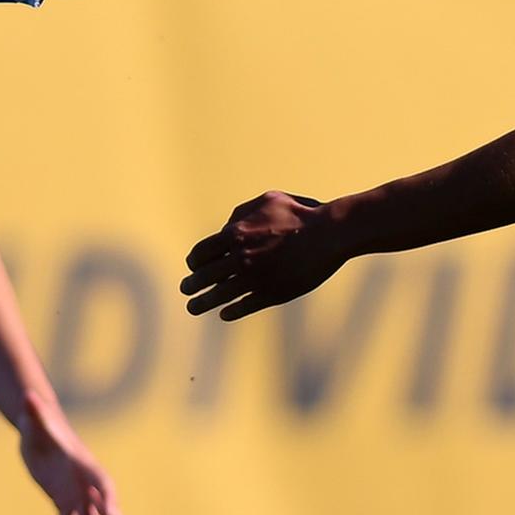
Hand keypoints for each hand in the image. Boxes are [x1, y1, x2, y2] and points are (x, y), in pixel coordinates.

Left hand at [14, 406, 136, 514]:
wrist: (38, 430)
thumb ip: (34, 412)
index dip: (106, 495)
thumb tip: (27, 396)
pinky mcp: (63, 503)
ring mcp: (76, 495)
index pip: (101, 482)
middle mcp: (85, 484)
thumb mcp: (34, 419)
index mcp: (83, 465)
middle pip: (105, 510)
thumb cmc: (38, 423)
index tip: (113, 509)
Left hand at [180, 190, 349, 320]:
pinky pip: (244, 306)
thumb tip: (226, 226)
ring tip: (192, 308)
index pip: (201, 253)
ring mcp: (254, 278)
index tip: (193, 267)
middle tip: (185, 290)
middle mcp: (240, 258)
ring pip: (219, 295)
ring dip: (202, 303)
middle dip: (191, 284)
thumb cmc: (300, 213)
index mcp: (235, 234)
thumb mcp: (267, 200)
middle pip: (205, 276)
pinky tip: (225, 314)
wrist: (329, 233)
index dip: (193, 262)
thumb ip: (242, 213)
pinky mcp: (271, 294)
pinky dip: (231, 312)